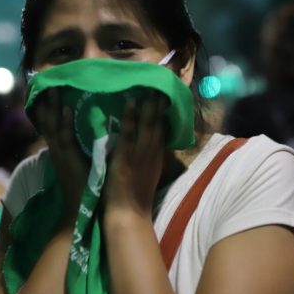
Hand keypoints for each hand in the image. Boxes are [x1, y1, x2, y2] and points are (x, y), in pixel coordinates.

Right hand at [34, 89, 87, 224]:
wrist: (78, 209)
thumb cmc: (83, 186)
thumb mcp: (78, 162)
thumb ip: (78, 148)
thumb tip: (88, 131)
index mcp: (59, 150)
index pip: (51, 124)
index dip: (48, 108)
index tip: (47, 89)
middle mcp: (56, 149)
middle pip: (47, 121)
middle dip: (46, 102)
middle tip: (44, 81)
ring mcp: (61, 153)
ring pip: (53, 125)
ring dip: (53, 106)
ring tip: (53, 87)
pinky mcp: (68, 159)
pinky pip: (65, 137)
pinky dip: (64, 122)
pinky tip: (66, 108)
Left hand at [104, 91, 168, 218]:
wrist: (128, 215)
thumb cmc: (135, 196)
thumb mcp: (148, 172)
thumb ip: (149, 155)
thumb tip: (149, 139)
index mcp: (157, 155)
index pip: (164, 127)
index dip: (166, 109)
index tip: (167, 90)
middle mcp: (152, 151)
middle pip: (159, 120)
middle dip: (161, 100)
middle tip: (163, 79)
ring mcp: (140, 153)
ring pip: (148, 123)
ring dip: (149, 102)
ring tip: (150, 83)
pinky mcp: (126, 157)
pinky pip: (129, 132)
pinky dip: (130, 116)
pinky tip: (131, 101)